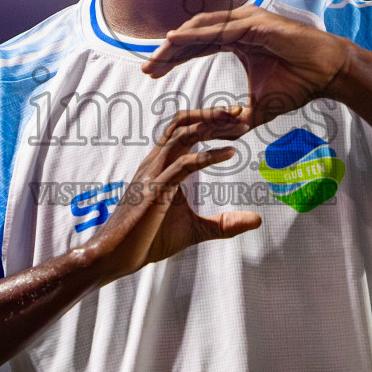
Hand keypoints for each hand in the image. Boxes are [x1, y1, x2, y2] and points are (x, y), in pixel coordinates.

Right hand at [84, 105, 262, 281]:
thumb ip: (224, 223)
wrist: (115, 257)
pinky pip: (183, 165)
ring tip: (239, 127)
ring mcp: (153, 174)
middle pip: (183, 123)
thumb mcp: (195, 230)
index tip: (237, 121)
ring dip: (212, 126)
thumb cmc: (147, 240)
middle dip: (213, 115)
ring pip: (182, 135)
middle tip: (240, 114)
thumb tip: (256, 220)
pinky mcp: (155, 191)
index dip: (209, 121)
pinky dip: (208, 156)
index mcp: (161, 166)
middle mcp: (155, 163)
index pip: (184, 131)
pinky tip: (230, 154)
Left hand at [140, 5, 356, 128]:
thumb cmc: (297, 84)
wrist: (327, 74)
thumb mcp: (258, 108)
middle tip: (146, 67)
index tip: (152, 72)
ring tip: (156, 57)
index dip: (173, 58)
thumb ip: (236, 118)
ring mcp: (246, 20)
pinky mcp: (255, 23)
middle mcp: (238, 24)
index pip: (196, 45)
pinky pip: (219, 29)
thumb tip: (219, 135)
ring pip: (201, 28)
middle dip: (167, 52)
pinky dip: (195, 35)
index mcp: (236, 38)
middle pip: (193, 35)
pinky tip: (175, 41)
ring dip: (176, 43)